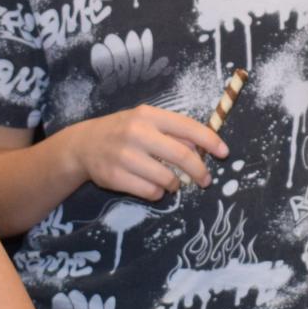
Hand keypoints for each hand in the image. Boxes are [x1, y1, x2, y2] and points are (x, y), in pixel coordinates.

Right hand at [66, 105, 228, 201]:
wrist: (83, 145)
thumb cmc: (123, 131)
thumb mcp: (146, 122)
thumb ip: (172, 131)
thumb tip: (203, 149)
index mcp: (148, 115)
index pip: (187, 127)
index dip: (210, 141)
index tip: (224, 153)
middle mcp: (137, 133)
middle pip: (182, 156)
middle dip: (200, 171)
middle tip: (205, 180)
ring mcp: (124, 156)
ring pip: (167, 178)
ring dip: (175, 184)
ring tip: (171, 181)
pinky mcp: (115, 177)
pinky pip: (150, 192)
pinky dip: (157, 192)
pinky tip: (152, 186)